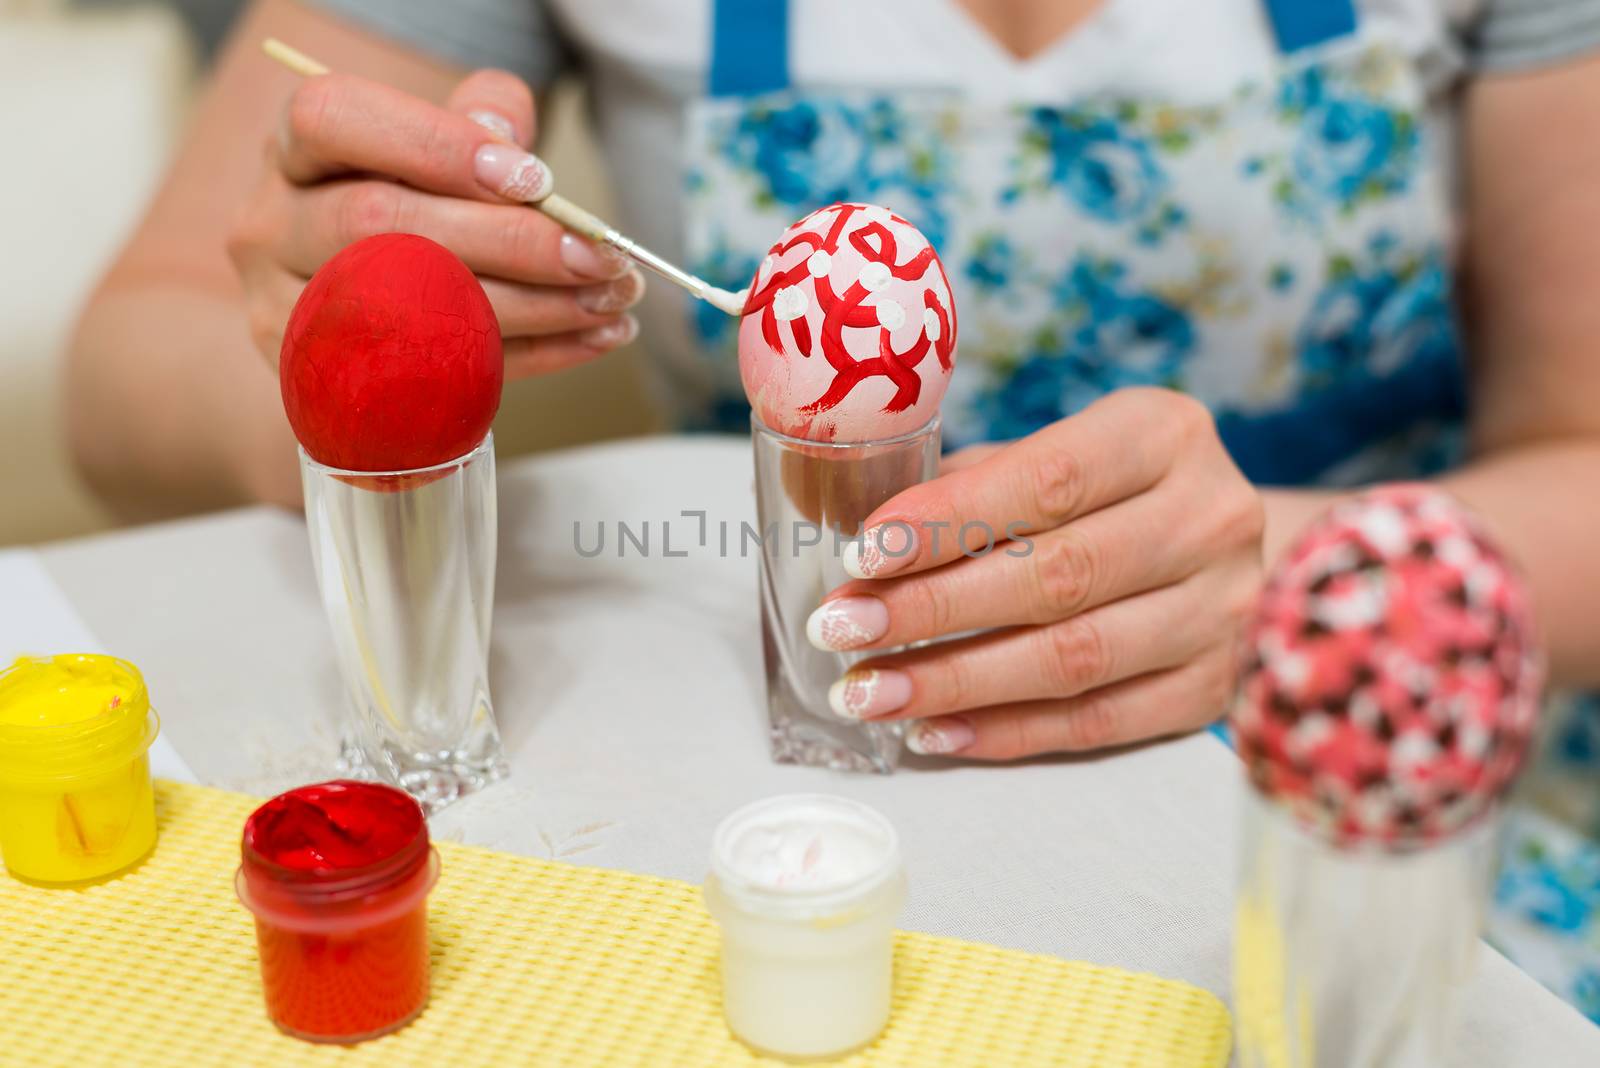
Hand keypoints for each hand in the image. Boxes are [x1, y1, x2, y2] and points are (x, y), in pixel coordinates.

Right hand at [227, 70, 642, 376]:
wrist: (352, 312)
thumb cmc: (412, 211)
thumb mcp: (438, 148)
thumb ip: (478, 120)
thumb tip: (507, 142)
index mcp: (294, 149)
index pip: (335, 120)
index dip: (437, 145)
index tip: (535, 179)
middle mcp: (271, 225)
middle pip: (377, 222)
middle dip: (509, 241)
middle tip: (601, 255)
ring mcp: (285, 311)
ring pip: (404, 307)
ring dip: (531, 307)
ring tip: (610, 299)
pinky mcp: (321, 383)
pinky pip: (432, 373)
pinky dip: (529, 359)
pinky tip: (593, 339)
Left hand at [807, 388, 1263, 759]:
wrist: (1238, 557)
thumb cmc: (1115, 495)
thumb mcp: (1061, 454)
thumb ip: (974, 484)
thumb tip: (849, 525)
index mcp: (1164, 436)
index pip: (1047, 480)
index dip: (948, 520)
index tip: (862, 553)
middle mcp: (1209, 519)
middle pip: (1057, 576)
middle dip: (933, 609)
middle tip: (843, 629)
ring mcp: (1221, 611)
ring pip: (1074, 659)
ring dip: (956, 682)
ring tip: (869, 692)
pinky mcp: (1212, 689)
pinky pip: (1097, 722)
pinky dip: (1006, 731)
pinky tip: (934, 731)